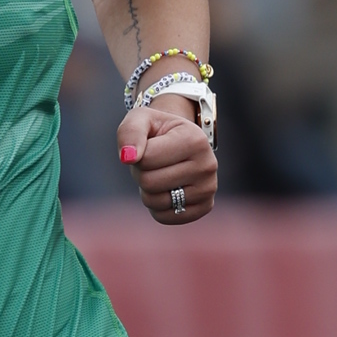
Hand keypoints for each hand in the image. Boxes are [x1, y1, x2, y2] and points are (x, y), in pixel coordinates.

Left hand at [117, 100, 216, 224]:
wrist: (179, 142)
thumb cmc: (157, 130)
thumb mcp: (141, 119)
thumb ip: (130, 133)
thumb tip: (127, 158)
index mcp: (195, 139)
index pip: (145, 159)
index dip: (137, 155)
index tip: (150, 146)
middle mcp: (207, 165)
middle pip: (149, 182)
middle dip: (142, 172)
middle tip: (154, 163)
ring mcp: (208, 189)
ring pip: (154, 201)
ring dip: (148, 190)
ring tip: (161, 173)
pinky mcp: (203, 207)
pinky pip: (164, 217)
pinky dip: (157, 206)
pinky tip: (167, 190)